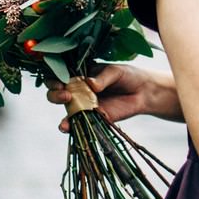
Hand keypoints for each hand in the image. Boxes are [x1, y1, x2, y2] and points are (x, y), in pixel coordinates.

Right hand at [44, 64, 180, 128]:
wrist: (142, 93)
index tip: (60, 81)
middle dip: (55, 94)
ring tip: (67, 110)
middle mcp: (77, 89)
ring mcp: (82, 105)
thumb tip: (90, 84)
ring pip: (64, 110)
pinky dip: (69, 126)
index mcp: (80, 74)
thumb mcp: (116, 72)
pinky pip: (76, 123)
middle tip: (66, 95)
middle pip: (56, 92)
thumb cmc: (127, 76)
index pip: (60, 74)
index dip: (55, 77)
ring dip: (60, 109)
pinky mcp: (90, 119)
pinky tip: (66, 127)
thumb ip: (102, 78)